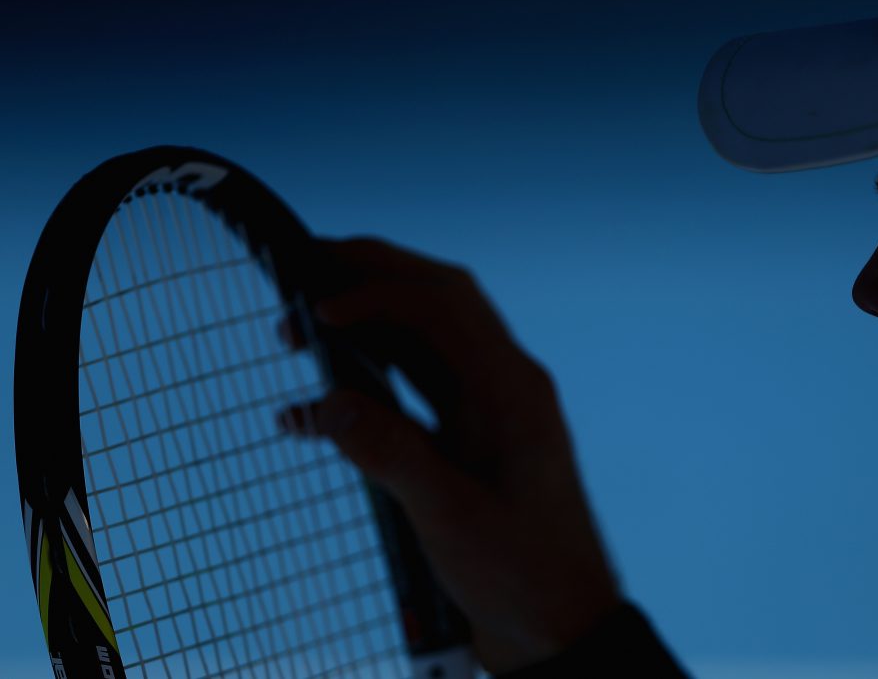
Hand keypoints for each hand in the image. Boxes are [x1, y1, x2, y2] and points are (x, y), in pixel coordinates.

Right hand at [279, 236, 622, 672]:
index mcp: (512, 390)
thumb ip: (392, 457)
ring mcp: (484, 411)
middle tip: (306, 270)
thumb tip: (326, 405)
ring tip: (299, 332)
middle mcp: (501, 385)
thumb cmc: (524, 576)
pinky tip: (314, 414)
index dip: (379, 294)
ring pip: (420, 343)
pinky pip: (410, 396)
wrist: (559, 627)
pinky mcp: (465, 440)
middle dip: (373, 278)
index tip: (319, 311)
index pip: (445, 308)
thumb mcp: (453, 519)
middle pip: (436, 304)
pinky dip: (364, 392)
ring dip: (364, 330)